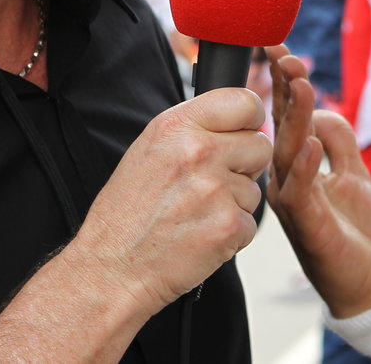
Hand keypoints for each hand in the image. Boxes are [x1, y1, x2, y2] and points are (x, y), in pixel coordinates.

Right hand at [65, 86, 271, 317]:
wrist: (110, 269)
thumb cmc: (126, 214)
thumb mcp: (149, 151)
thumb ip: (195, 130)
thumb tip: (239, 123)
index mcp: (176, 125)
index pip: (244, 101)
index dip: (250, 119)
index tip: (244, 133)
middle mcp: (198, 151)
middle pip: (260, 144)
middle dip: (245, 165)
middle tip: (213, 184)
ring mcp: (215, 188)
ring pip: (255, 188)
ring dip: (234, 203)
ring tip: (196, 214)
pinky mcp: (228, 225)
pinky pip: (251, 222)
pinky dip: (232, 234)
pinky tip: (200, 235)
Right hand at [265, 45, 370, 318]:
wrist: (369, 283)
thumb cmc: (355, 230)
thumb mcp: (353, 172)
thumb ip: (339, 139)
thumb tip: (322, 108)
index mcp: (297, 166)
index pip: (287, 116)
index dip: (285, 81)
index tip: (280, 47)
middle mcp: (287, 180)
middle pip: (281, 126)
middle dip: (284, 88)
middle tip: (285, 55)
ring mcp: (294, 203)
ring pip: (288, 151)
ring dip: (295, 116)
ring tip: (301, 83)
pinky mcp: (308, 225)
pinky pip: (301, 192)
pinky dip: (305, 166)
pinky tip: (311, 142)